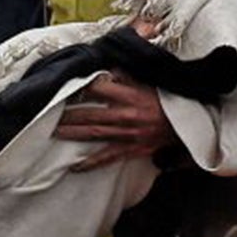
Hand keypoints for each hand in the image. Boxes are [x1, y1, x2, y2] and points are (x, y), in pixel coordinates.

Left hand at [54, 74, 175, 170]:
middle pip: (90, 114)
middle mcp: (126, 115)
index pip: (98, 89)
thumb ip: (127, 76)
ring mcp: (128, 134)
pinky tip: (76, 167)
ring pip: (94, 134)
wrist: (188, 124)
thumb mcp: (150, 81)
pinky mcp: (132, 150)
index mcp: (130, 95)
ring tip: (54, 132)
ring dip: (73, 133)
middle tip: (48, 113)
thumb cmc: (169, 101)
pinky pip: (108, 157)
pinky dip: (92, 163)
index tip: (66, 86)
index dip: (81, 87)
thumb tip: (107, 69)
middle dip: (68, 114)